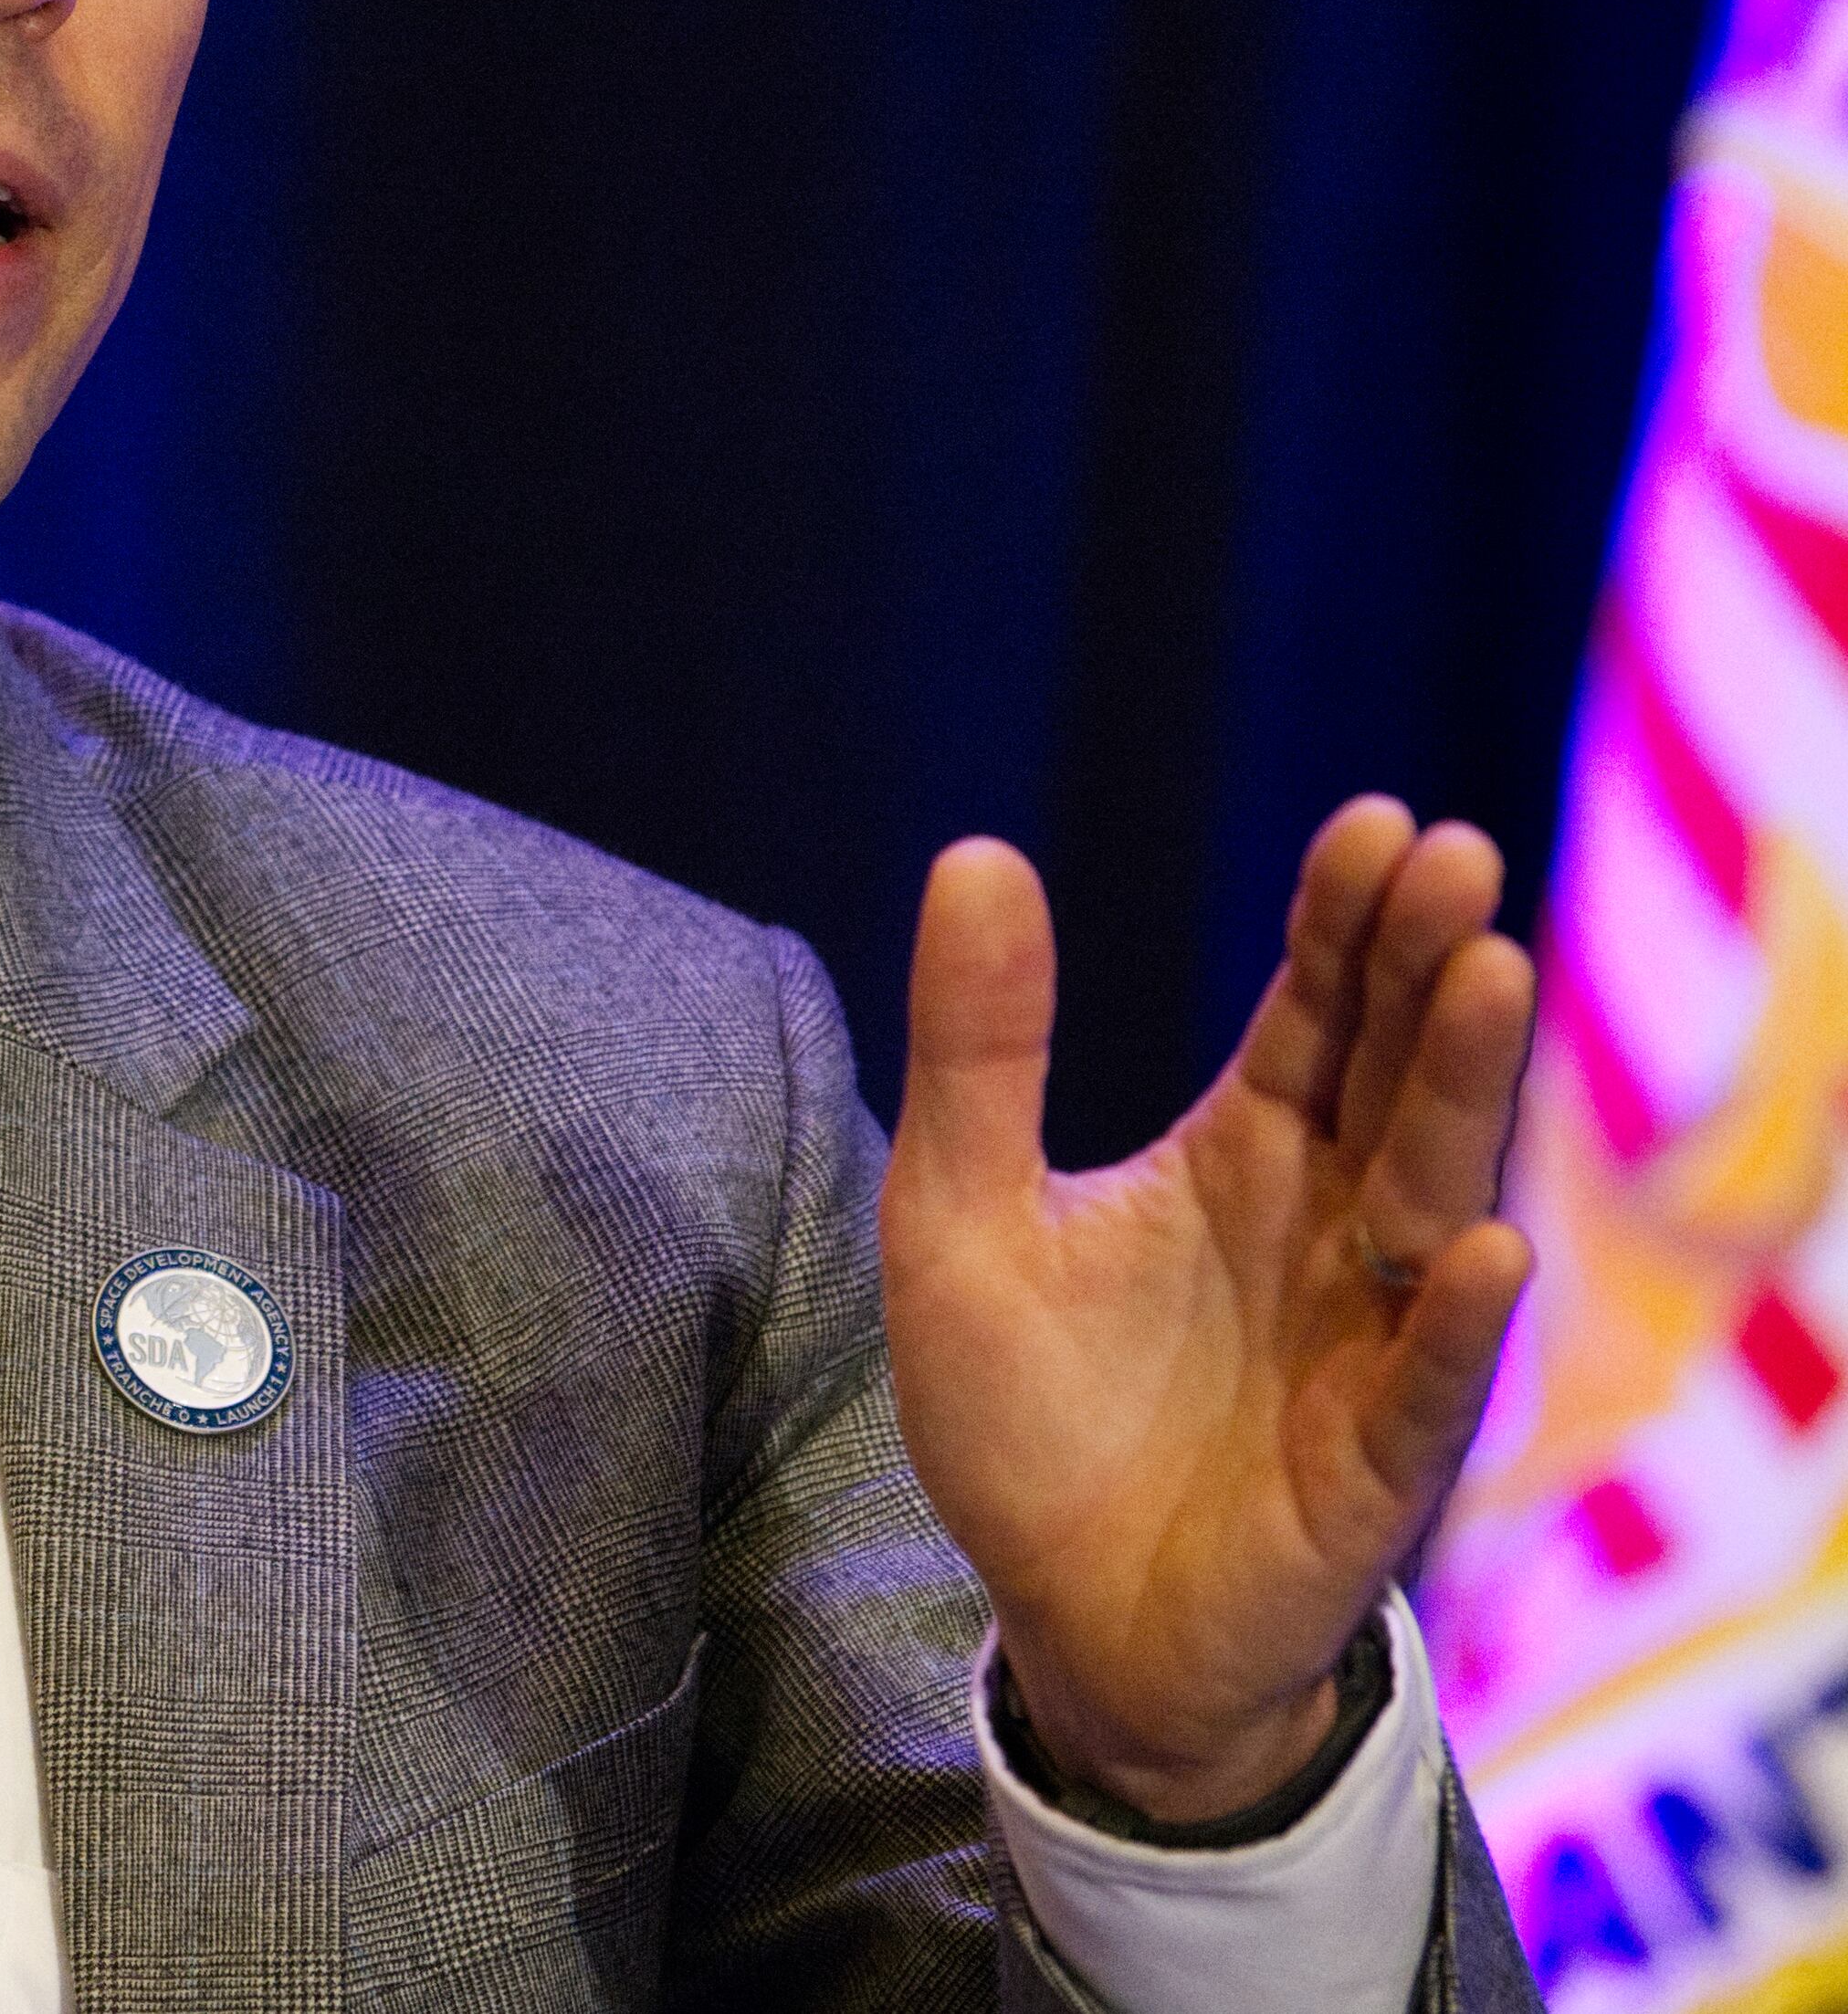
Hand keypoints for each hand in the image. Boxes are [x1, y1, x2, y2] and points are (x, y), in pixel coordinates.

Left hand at [880, 798, 1535, 1823]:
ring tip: (1487, 975)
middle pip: (1390, 1076)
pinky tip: (1481, 1250)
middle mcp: (1331, 1229)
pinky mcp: (1369, 1464)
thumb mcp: (955, 1211)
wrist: (1064, 1618)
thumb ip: (977, 1047)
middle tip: (1456, 856)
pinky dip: (1455, 1321)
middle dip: (1424, 971)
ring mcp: (1367, 1341)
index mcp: (1243, 1156)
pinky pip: (1424, 1385)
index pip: (1315, 1013)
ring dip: (1461, 1092)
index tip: (1374, 824)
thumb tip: (973, 853)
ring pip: (1430, 1198)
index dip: (1344, 922)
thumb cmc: (1027, 1414)